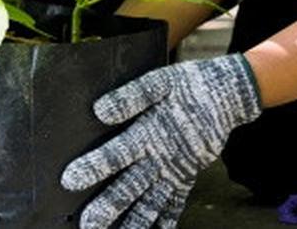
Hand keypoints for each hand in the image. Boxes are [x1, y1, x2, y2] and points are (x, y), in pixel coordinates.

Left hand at [61, 53, 263, 227]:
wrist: (227, 94)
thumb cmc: (190, 85)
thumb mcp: (160, 81)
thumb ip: (130, 96)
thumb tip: (100, 110)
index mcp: (149, 133)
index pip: (116, 154)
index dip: (93, 167)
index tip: (69, 180)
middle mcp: (160, 158)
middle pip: (130, 188)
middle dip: (108, 208)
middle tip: (88, 225)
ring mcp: (174, 171)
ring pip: (151, 203)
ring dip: (133, 223)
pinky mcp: (186, 176)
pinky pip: (175, 203)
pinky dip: (166, 221)